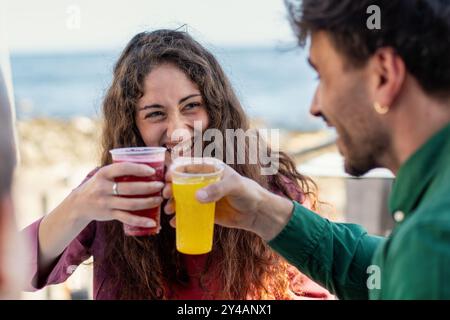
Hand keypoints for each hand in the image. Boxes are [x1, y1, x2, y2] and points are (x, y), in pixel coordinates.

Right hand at [68, 162, 163, 227]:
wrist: (79, 204)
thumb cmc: (99, 185)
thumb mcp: (104, 175)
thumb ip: (120, 171)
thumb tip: (149, 166)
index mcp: (103, 173)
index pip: (123, 168)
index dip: (139, 169)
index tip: (152, 171)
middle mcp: (103, 187)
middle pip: (130, 188)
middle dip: (148, 187)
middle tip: (161, 186)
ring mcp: (106, 202)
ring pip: (131, 204)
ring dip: (148, 202)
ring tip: (159, 200)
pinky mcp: (109, 214)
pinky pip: (127, 218)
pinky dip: (140, 221)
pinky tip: (152, 222)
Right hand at [163, 162, 293, 240]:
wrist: (257, 213)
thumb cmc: (248, 192)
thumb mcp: (234, 186)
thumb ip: (217, 189)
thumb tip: (197, 197)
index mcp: (209, 169)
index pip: (188, 166)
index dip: (175, 171)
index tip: (166, 179)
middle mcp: (203, 182)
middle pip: (181, 183)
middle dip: (170, 189)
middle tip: (165, 196)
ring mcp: (203, 197)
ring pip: (182, 199)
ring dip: (172, 204)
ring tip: (169, 211)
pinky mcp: (204, 211)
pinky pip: (189, 214)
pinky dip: (180, 218)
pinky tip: (174, 223)